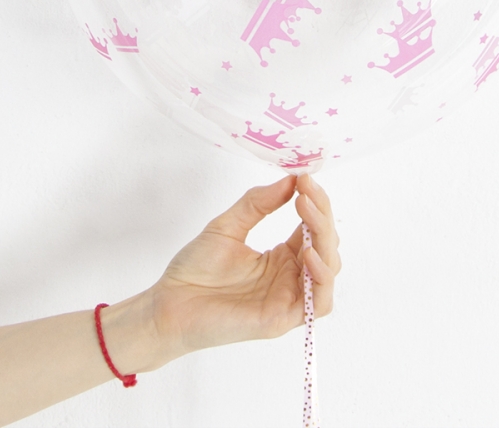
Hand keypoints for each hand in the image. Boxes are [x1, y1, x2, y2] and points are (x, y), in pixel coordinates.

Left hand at [137, 174, 339, 368]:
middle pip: (326, 246)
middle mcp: (290, 276)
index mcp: (281, 256)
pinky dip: (322, 278)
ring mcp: (289, 298)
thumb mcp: (227, 225)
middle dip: (321, 215)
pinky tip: (309, 253)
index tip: (304, 179)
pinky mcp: (282, 319)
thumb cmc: (195, 269)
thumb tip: (289, 180)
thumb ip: (257, 203)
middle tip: (305, 191)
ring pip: (329, 270)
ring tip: (306, 212)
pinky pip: (319, 303)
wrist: (170, 304)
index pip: (313, 228)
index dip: (315, 204)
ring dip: (325, 240)